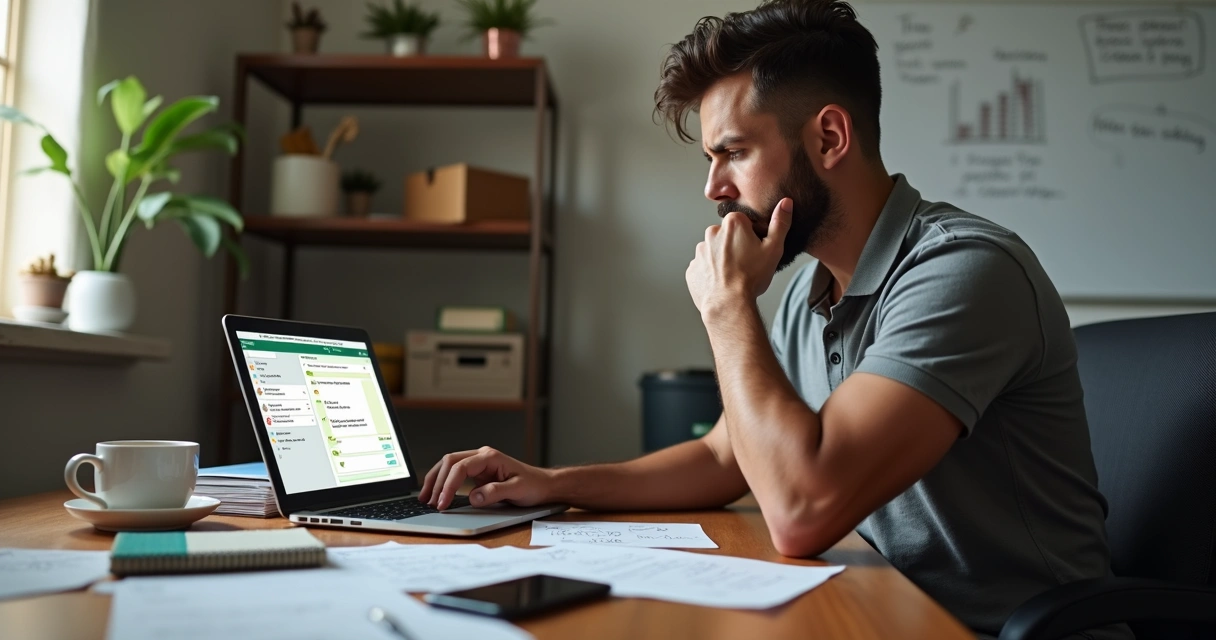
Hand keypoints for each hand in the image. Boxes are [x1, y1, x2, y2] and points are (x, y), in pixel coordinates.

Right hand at [418, 446, 553, 509]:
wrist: (544, 484)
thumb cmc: (534, 485)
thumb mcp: (517, 490)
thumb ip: (495, 492)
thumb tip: (473, 497)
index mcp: (489, 457)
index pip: (461, 467)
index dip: (448, 485)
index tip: (443, 503)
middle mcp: (481, 456)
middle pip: (449, 462)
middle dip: (437, 482)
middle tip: (431, 502)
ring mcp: (478, 463)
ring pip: (448, 465)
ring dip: (436, 480)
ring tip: (425, 498)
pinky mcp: (477, 473)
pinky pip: (454, 473)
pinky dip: (443, 482)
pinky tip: (436, 493)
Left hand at [686, 198, 791, 318]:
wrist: (728, 304)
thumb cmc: (751, 277)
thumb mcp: (774, 248)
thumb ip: (780, 223)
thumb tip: (785, 202)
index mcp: (732, 223)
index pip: (745, 223)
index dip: (753, 236)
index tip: (756, 250)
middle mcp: (712, 233)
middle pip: (728, 236)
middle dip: (737, 246)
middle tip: (747, 265)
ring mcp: (699, 251)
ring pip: (715, 251)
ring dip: (723, 260)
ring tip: (734, 276)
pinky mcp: (692, 269)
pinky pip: (704, 267)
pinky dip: (712, 273)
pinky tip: (722, 283)